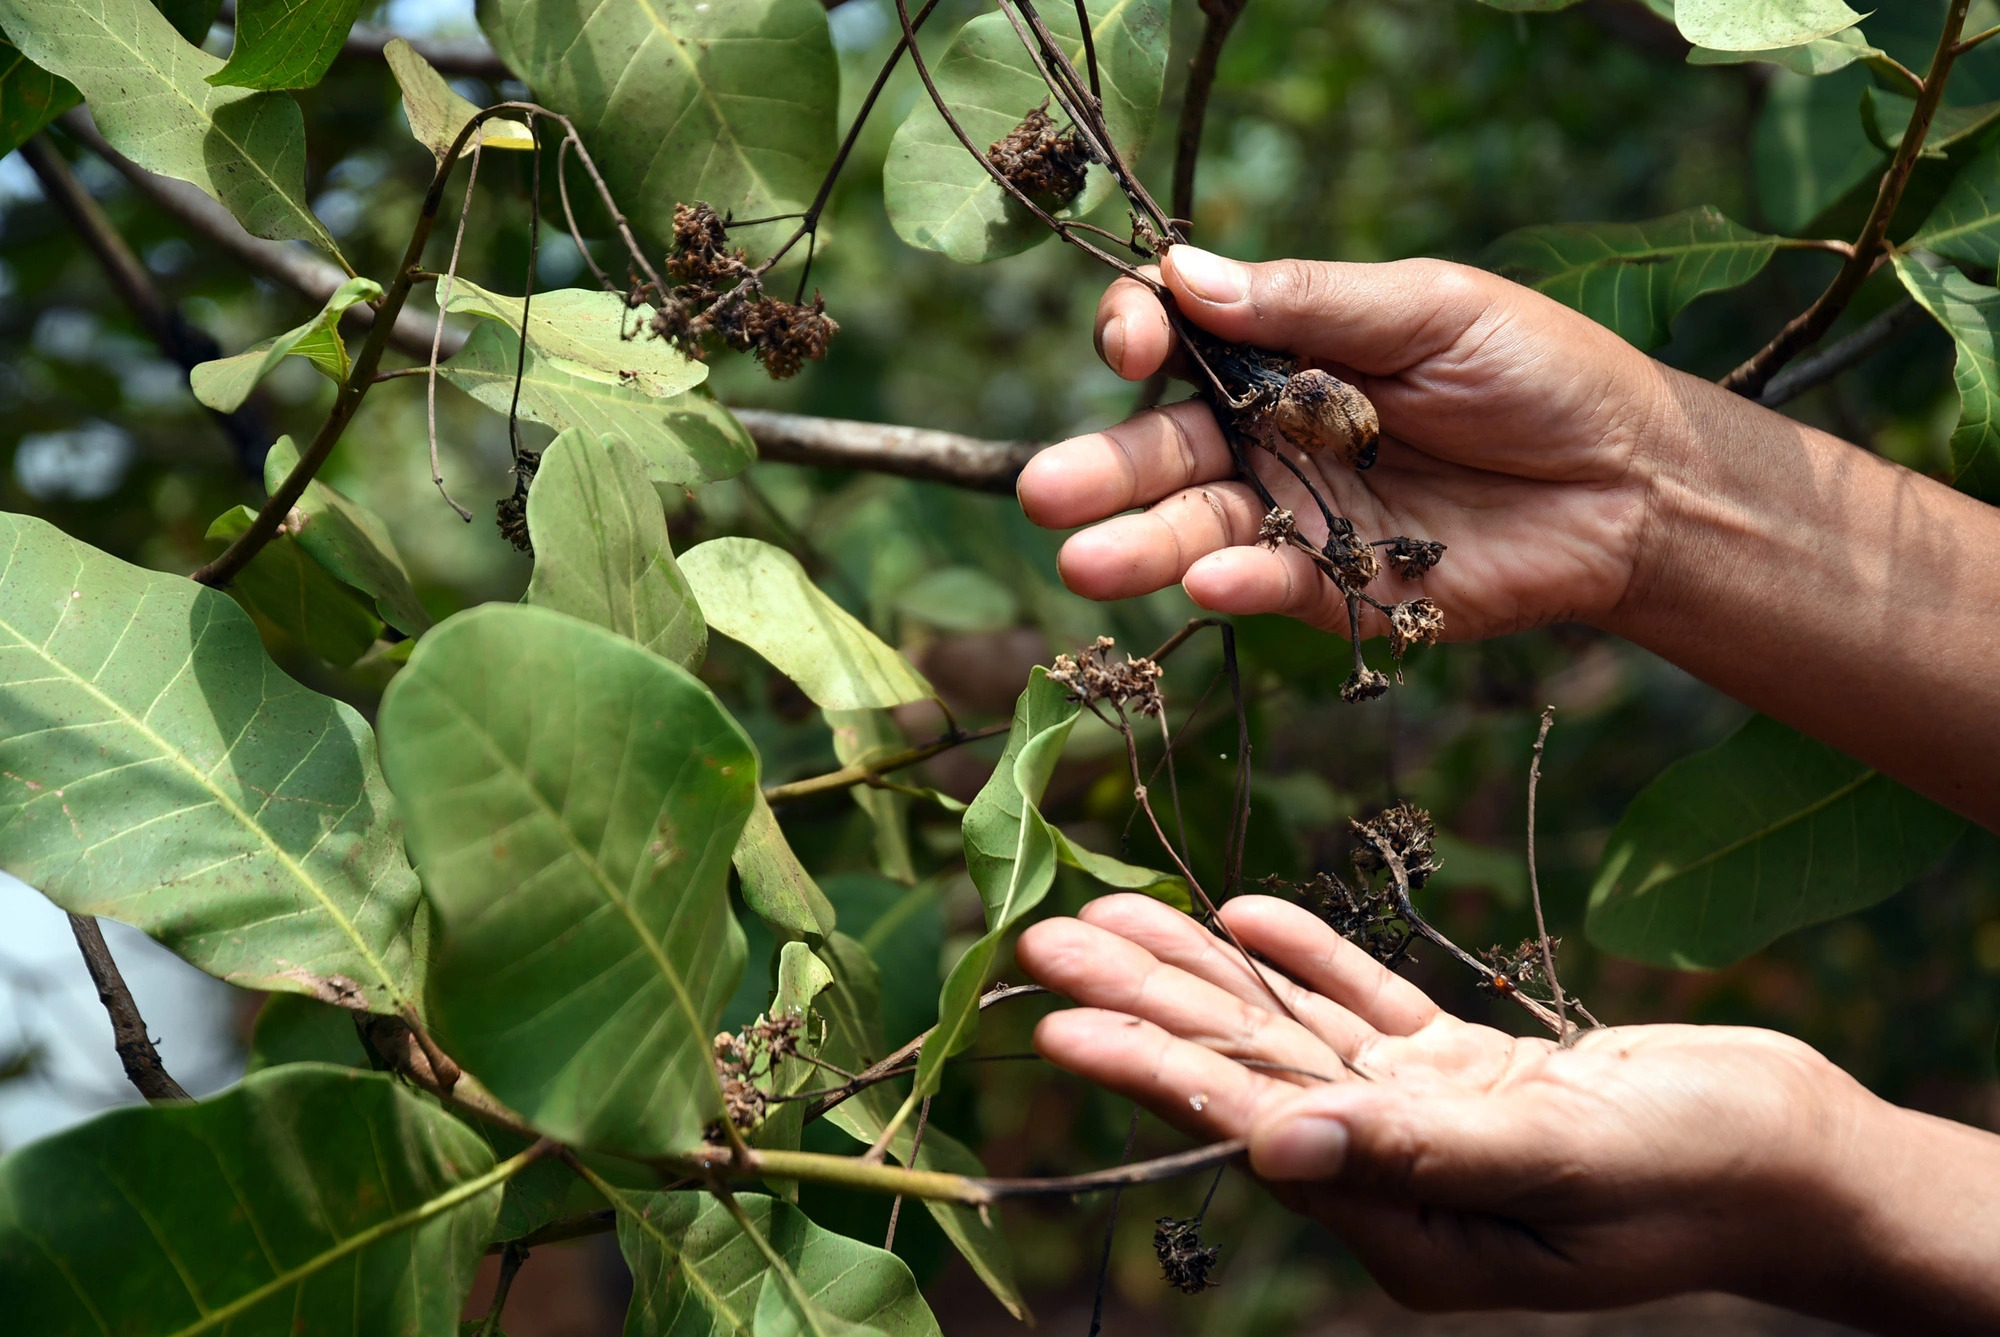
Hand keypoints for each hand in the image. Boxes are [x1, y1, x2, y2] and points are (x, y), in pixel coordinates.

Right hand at [1015, 249, 1671, 639]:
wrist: (1631, 480)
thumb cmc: (1539, 372)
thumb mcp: (1431, 310)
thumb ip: (1312, 303)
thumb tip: (1188, 274)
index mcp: (1286, 351)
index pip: (1182, 341)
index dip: (1143, 337)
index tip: (1136, 343)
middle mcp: (1273, 434)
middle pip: (1167, 450)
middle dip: (1104, 471)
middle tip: (1045, 493)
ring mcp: (1299, 514)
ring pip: (1198, 530)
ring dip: (1141, 545)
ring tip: (1083, 563)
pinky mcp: (1338, 589)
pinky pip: (1272, 586)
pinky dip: (1238, 586)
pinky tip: (1208, 581)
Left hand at [1015, 893, 1884, 1314]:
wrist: (1798, 1154)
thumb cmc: (1700, 1174)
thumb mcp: (1563, 1165)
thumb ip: (1421, 1155)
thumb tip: (1275, 1150)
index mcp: (1401, 1217)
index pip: (1247, 1124)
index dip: (1150, 1067)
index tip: (1062, 1017)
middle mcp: (1393, 1169)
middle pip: (1244, 1069)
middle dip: (1144, 1004)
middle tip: (1042, 940)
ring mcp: (1427, 1118)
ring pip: (1290, 1030)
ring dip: (1204, 970)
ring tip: (1110, 915)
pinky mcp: (1468, 1074)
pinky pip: (1365, 1009)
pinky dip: (1310, 960)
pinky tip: (1244, 915)